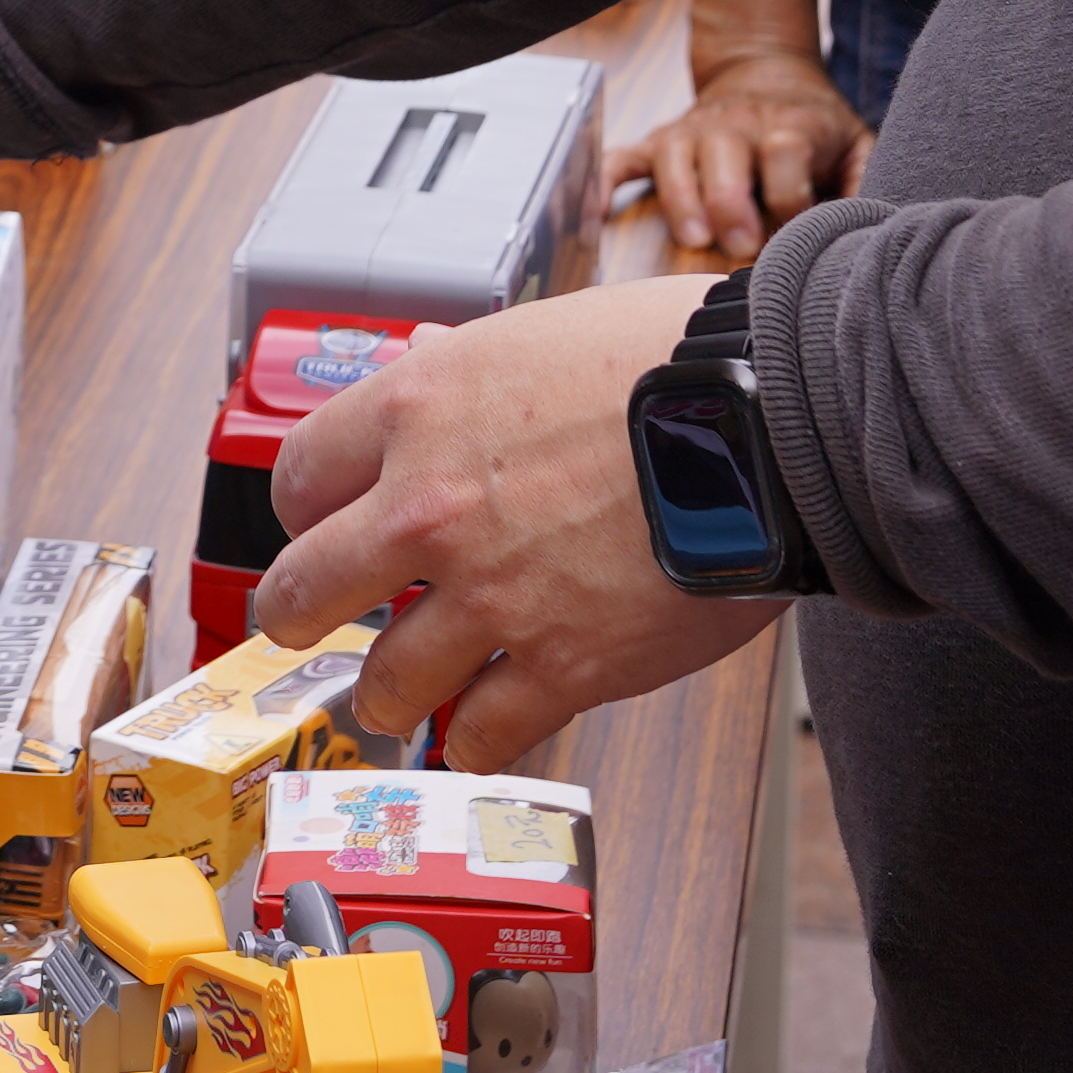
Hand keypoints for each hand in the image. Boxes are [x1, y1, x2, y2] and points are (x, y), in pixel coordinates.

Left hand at [246, 276, 780, 769]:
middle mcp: (430, 508)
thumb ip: (465, 370)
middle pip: (303, 591)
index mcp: (416, 410)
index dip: (305, 511)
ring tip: (395, 693)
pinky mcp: (563, 667)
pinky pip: (480, 734)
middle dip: (301, 614)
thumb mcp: (537, 333)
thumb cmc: (673, 359)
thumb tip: (425, 360)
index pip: (298, 478)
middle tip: (310, 622)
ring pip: (383, 683)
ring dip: (387, 691)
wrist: (775, 421)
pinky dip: (472, 739)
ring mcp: (491, 597)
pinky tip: (476, 730)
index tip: (317, 527)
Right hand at [619, 51, 868, 265]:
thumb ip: (867, 183)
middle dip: (731, 202)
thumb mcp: (856, 144)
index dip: (793, 198)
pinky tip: (597, 212)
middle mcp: (735, 125)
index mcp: (788, 126)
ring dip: (681, 198)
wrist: (764, 73)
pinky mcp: (660, 141)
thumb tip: (870, 229)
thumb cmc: (813, 127)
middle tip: (742, 245)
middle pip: (725, 154)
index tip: (800, 229)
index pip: (786, 154)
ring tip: (695, 237)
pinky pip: (623, 158)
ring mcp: (692, 132)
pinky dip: (606, 182)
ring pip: (675, 158)